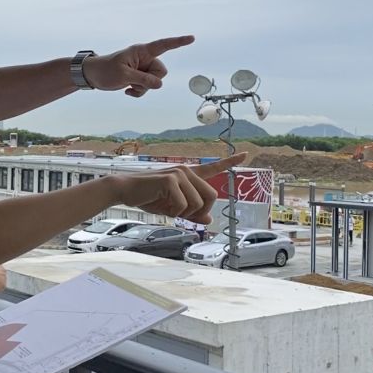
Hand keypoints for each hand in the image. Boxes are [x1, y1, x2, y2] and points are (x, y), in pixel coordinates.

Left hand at [81, 35, 193, 96]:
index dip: (178, 42)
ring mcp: (142, 69)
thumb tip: (159, 85)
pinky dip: (139, 92)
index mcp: (142, 51)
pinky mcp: (139, 78)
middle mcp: (145, 58)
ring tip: (128, 85)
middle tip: (133, 80)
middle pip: (161, 71)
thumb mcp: (123, 75)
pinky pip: (148, 88)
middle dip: (150, 80)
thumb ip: (143, 79)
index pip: (163, 45)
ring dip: (143, 88)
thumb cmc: (105, 70)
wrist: (93, 76)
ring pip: (155, 82)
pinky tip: (127, 90)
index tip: (192, 38)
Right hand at [110, 154, 246, 223]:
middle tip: (183, 215)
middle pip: (211, 196)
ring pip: (198, 204)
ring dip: (184, 214)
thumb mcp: (174, 209)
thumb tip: (209, 218)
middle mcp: (187, 171)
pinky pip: (183, 205)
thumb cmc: (149, 198)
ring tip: (168, 208)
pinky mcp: (171, 179)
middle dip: (200, 212)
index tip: (246, 154)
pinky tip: (161, 204)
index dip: (230, 162)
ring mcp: (179, 174)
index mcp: (189, 175)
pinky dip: (174, 212)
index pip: (213, 168)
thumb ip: (192, 213)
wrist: (126, 191)